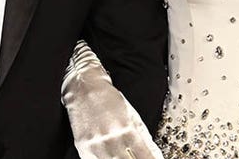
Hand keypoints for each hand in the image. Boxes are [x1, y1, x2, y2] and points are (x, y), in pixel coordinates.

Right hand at [61, 40, 161, 158]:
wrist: (84, 87)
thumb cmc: (108, 99)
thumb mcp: (132, 116)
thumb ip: (144, 138)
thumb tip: (155, 154)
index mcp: (127, 131)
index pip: (146, 157)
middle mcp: (111, 140)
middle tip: (138, 158)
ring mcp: (96, 147)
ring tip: (126, 157)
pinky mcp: (84, 149)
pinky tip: (112, 158)